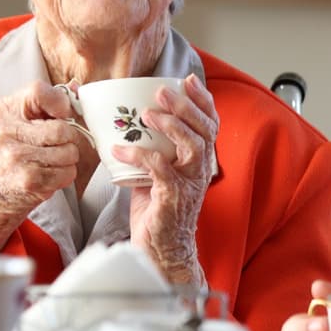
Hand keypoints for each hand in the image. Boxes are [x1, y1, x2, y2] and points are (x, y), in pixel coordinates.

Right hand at [0, 81, 91, 251]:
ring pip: (68, 152)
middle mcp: (6, 132)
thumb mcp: (21, 116)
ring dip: (69, 157)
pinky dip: (66, 173)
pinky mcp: (28, 180)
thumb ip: (47, 100)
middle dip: (70, 137)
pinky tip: (52, 172)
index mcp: (4, 110)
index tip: (61, 115)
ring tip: (54, 158)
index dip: (60, 104)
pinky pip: (67, 173)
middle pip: (62, 129)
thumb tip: (76, 90)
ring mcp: (16, 158)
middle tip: (61, 142)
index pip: (40, 92)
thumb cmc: (15, 146)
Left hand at [116, 74, 216, 284]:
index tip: (188, 80)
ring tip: (148, 114)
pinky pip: (159, 169)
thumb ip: (153, 151)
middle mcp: (200, 170)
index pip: (210, 125)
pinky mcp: (173, 198)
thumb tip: (127, 127)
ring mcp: (189, 184)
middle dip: (185, 106)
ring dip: (171, 126)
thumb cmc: (159, 212)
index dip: (202, 101)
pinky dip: (138, 157)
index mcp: (199, 161)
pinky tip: (119, 150)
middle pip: (204, 130)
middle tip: (162, 90)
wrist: (162, 250)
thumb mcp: (158, 174)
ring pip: (191, 146)